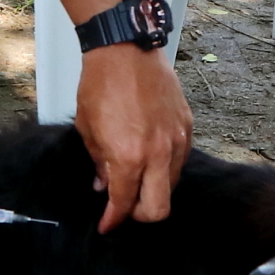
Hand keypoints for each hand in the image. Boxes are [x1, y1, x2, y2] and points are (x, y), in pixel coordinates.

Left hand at [77, 44, 191, 232]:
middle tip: (126, 208)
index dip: (113, 220)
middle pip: (159, 209)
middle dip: (140, 215)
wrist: (125, 48)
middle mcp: (158, 153)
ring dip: (154, 189)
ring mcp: (177, 140)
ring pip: (172, 185)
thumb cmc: (102, 83)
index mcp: (128, 157)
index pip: (124, 204)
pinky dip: (165, 167)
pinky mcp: (186, 126)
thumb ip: (100, 163)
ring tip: (136, 178)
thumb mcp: (88, 129)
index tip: (107, 225)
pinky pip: (179, 160)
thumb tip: (104, 185)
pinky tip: (149, 156)